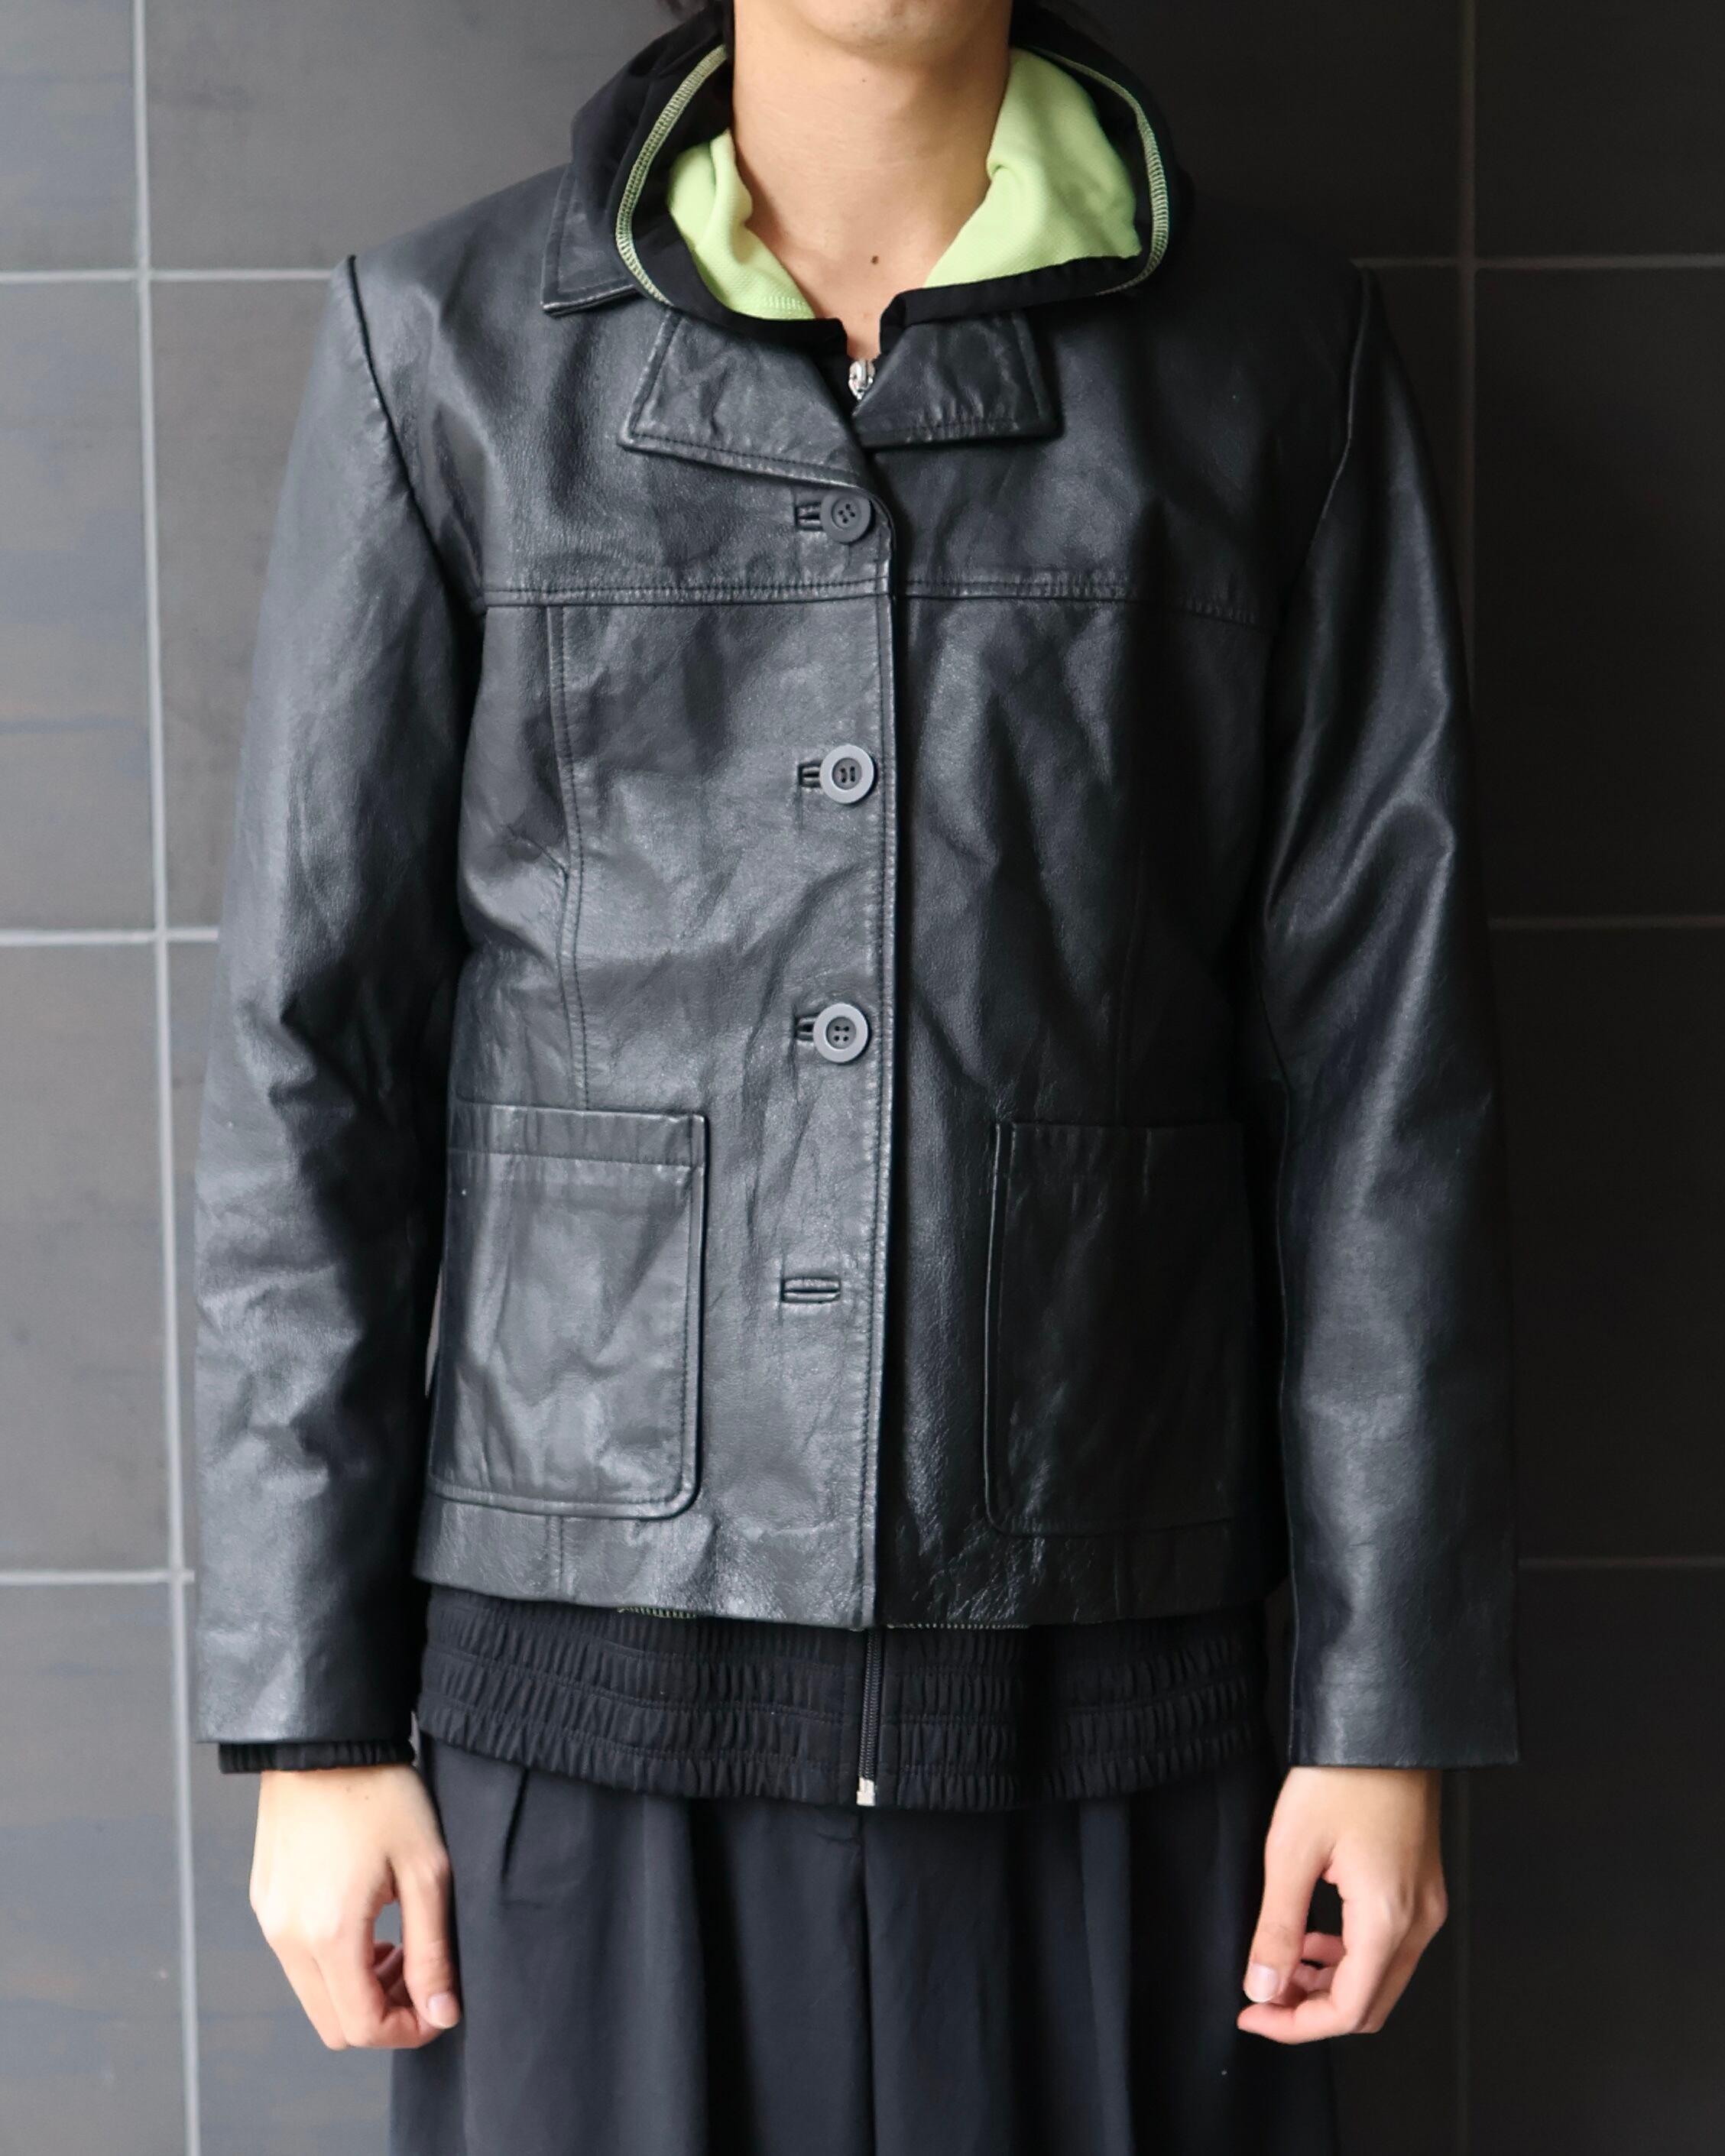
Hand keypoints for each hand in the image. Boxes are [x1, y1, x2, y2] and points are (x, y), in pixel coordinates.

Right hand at [249, 1764, 459, 2049]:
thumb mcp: (426, 1869)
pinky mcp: (264, 1901)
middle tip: (422, 1971)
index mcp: (328, 1932)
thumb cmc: (382, 1794)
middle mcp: (287, 1936)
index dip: (408, 2031)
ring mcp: (270, 1920)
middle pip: (333, 2024)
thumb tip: (442, 2013)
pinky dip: (333, 1961)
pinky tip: (367, 1920)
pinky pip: (297, 1960)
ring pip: (314, 1995)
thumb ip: (432, 1949)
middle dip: (384, 2013)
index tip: (440, 2006)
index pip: (363, 2027)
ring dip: (358, 1988)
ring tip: (398, 1943)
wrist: (326, 1740)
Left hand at [1238, 1765, 1445, 2042]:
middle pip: (1369, 2004)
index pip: (1347, 2010)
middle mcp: (1418, 1922)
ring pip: (1380, 1978)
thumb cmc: (1341, 1776)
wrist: (1383, 1726)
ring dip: (1329, 1983)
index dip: (1295, 2024)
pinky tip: (1313, 1935)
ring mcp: (1426, 1905)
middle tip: (1262, 1993)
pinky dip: (1349, 1955)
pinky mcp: (1421, 1887)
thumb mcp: (1291, 1851)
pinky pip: (1388, 1946)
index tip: (1252, 2013)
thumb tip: (1262, 1987)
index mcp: (1388, 1920)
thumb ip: (1277, 1928)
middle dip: (1312, 2010)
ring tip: (1280, 1963)